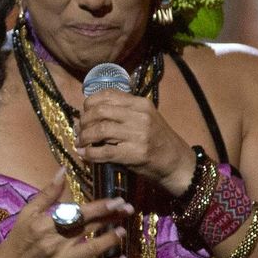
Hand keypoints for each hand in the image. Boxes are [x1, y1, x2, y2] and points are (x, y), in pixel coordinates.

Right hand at [0, 170, 131, 257]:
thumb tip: (63, 170)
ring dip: (110, 240)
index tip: (117, 200)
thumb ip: (47, 192)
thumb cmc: (19, 237)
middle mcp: (55, 244)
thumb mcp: (28, 212)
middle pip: (88, 229)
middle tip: (128, 209)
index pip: (78, 213)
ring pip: (92, 251)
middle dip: (111, 218)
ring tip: (123, 230)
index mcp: (45, 225)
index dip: (100, 207)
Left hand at [76, 89, 199, 195]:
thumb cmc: (158, 141)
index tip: (84, 112)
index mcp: (141, 103)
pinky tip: (84, 154)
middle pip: (100, 111)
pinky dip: (90, 154)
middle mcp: (140, 116)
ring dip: (85, 137)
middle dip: (84, 120)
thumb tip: (85, 116)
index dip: (90, 103)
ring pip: (100, 130)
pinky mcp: (135, 154)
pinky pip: (105, 151)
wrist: (177, 163)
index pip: (108, 95)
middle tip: (80, 129)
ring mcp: (138, 135)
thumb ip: (121, 113)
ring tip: (80, 142)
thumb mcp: (145, 118)